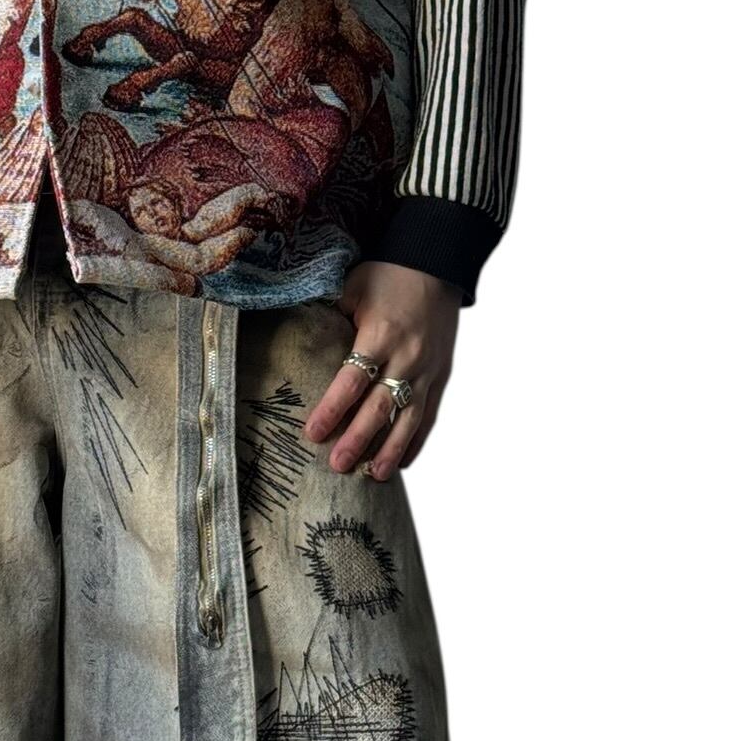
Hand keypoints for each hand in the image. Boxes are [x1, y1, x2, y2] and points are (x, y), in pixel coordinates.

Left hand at [303, 261, 461, 481]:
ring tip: (374, 476)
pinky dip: (416, 440)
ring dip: (392, 450)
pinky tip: (402, 462)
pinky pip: (429, 414)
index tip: (312, 433)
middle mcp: (408, 356)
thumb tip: (299, 344)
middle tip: (337, 466)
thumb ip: (330, 319)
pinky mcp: (441, 375)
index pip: (352, 379)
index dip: (333, 408)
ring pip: (409, 418)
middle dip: (359, 439)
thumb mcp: (352, 288)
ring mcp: (428, 369)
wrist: (437, 264)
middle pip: (380, 406)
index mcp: (381, 333)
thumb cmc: (388, 274)